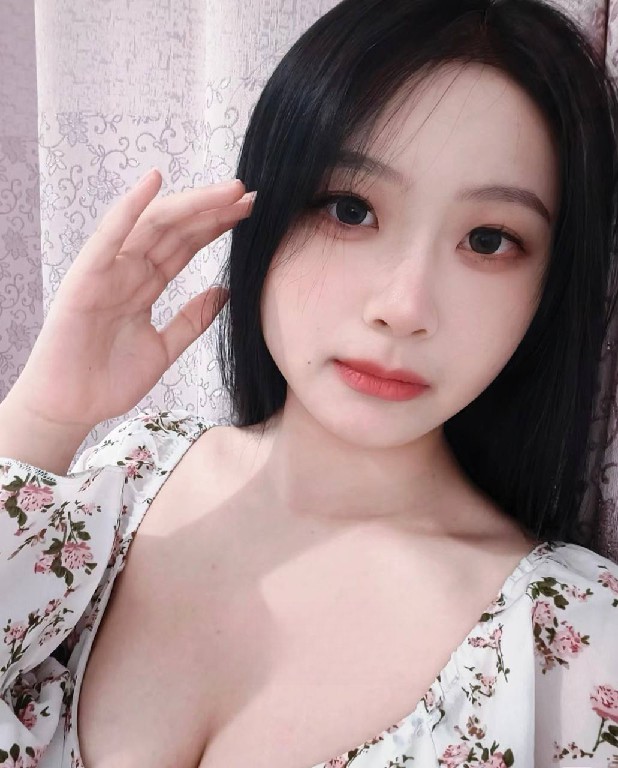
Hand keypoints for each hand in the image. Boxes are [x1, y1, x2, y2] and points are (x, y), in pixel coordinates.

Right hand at [5, 169, 253, 429]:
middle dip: (212, 210)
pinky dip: (129, 209)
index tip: (249, 213)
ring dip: (190, 204)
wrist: (72, 408)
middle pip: (175, 230)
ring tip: (227, 190)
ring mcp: (107, 272)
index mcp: (145, 285)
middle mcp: (128, 271)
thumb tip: (226, 291)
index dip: (216, 227)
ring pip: (152, 226)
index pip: (186, 246)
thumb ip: (192, 319)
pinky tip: (153, 183)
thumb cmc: (110, 379)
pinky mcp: (85, 279)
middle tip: (249, 194)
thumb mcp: (164, 348)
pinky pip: (109, 239)